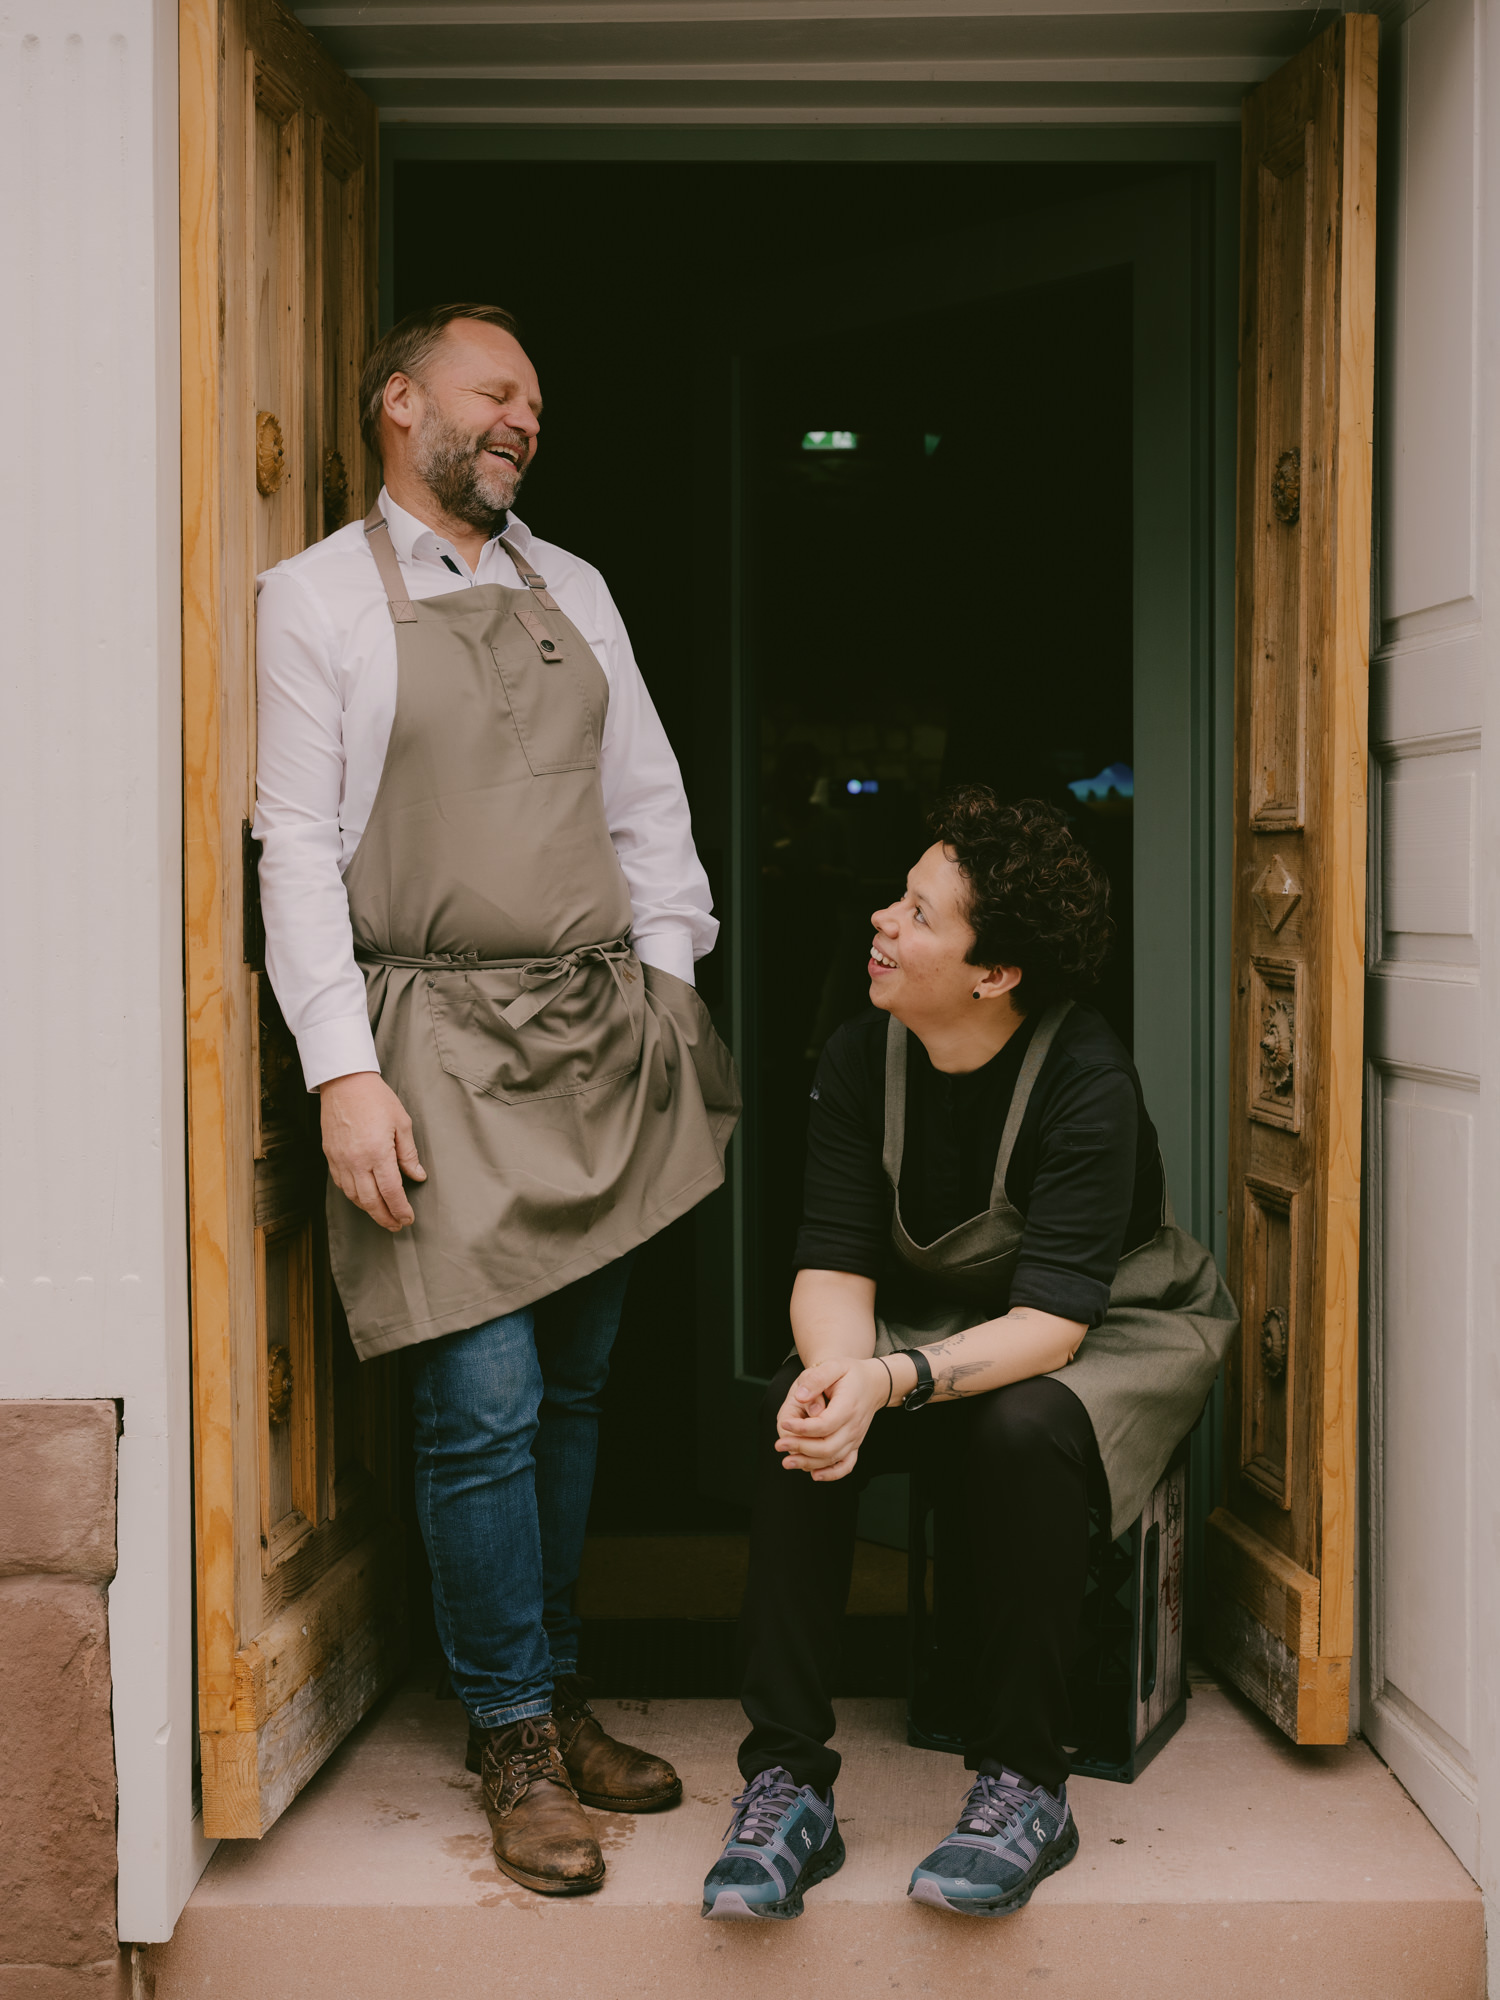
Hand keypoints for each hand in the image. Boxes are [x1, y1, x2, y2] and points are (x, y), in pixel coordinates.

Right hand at [319, 1071, 425, 1231]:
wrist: (344, 1082)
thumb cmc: (376, 1098)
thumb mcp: (402, 1123)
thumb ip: (409, 1154)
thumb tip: (417, 1176)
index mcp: (377, 1153)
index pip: (391, 1192)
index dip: (400, 1209)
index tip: (408, 1219)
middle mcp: (356, 1161)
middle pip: (371, 1201)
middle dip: (385, 1217)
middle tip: (397, 1225)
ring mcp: (340, 1160)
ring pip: (354, 1196)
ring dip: (369, 1210)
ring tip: (383, 1215)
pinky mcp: (330, 1155)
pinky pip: (341, 1184)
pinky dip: (354, 1196)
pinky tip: (364, 1197)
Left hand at [775, 1356, 890, 1481]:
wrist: (873, 1384)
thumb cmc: (850, 1374)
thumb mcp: (833, 1366)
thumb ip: (816, 1379)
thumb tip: (800, 1396)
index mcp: (847, 1407)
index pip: (824, 1425)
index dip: (802, 1428)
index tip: (785, 1423)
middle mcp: (853, 1426)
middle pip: (827, 1447)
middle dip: (801, 1449)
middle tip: (779, 1446)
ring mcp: (855, 1438)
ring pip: (832, 1458)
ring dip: (809, 1463)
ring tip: (787, 1462)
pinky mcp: (855, 1445)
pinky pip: (846, 1465)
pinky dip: (831, 1474)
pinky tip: (814, 1475)